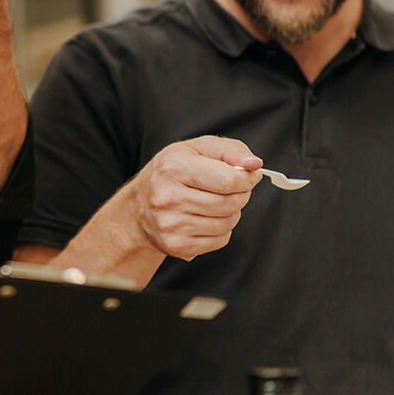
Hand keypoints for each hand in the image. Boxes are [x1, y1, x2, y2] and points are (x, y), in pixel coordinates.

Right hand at [124, 136, 262, 262]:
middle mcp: (168, 197)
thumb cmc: (173, 172)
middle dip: (240, 195)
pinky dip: (221, 230)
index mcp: (173, 168)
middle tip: (231, 189)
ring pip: (228, 223)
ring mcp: (171, 224)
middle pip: (230, 203)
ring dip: (230, 213)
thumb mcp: (197, 149)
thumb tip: (254, 165)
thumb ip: (231, 150)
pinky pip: (220, 240)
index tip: (246, 177)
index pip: (228, 180)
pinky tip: (205, 219)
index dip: (246, 179)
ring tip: (214, 203)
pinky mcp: (178, 245)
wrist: (139, 206)